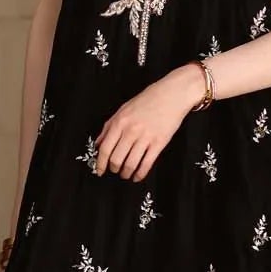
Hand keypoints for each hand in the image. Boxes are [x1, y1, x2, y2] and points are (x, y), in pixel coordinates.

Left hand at [94, 64, 205, 181]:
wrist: (172, 94)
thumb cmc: (147, 100)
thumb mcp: (123, 109)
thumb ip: (109, 127)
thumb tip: (98, 143)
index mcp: (119, 122)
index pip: (105, 148)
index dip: (100, 163)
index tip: (99, 170)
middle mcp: (130, 131)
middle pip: (116, 158)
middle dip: (114, 169)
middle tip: (115, 170)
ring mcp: (145, 137)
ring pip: (130, 164)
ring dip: (126, 173)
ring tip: (125, 174)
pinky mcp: (159, 143)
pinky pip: (147, 163)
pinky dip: (140, 174)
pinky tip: (137, 176)